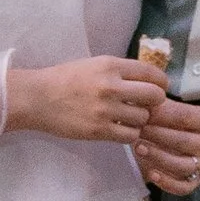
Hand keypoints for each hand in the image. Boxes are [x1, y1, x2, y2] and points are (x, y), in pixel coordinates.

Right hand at [6, 57, 162, 147]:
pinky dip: (130, 134)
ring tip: (129, 118)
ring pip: (143, 118)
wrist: (37, 98)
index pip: (151, 73)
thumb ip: (119, 71)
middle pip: (154, 96)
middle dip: (155, 102)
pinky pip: (130, 135)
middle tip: (147, 106)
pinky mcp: (99, 130)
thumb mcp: (93, 64)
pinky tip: (120, 129)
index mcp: (110, 65)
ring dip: (140, 120)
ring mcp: (106, 109)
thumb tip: (147, 80)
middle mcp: (111, 86)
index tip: (160, 88)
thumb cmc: (64, 79)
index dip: (161, 82)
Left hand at [137, 96, 199, 198]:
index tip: (141, 113)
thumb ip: (157, 104)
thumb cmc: (164, 122)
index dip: (161, 115)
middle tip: (137, 130)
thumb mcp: (163, 109)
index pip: (184, 116)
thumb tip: (143, 100)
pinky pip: (183, 187)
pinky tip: (151, 174)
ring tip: (139, 148)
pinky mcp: (194, 182)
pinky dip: (168, 183)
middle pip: (183, 141)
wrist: (163, 142)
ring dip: (159, 157)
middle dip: (157, 135)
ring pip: (183, 165)